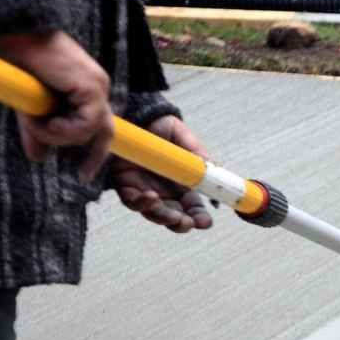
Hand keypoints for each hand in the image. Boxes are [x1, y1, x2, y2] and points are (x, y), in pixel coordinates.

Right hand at [0, 31, 114, 178]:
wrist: (12, 33)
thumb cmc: (17, 63)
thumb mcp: (28, 106)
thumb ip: (38, 131)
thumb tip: (38, 158)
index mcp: (86, 88)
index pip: (100, 124)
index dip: (96, 150)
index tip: (84, 173)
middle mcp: (97, 86)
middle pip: (106, 131)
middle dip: (95, 156)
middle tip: (83, 175)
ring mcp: (96, 86)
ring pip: (90, 130)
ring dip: (59, 135)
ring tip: (35, 123)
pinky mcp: (90, 86)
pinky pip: (86, 123)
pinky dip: (62, 129)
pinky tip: (43, 120)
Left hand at [109, 116, 213, 233]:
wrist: (136, 115)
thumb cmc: (162, 127)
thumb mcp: (184, 138)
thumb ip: (199, 154)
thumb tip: (214, 169)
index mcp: (182, 184)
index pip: (192, 208)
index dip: (199, 218)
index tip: (205, 222)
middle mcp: (163, 191)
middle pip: (174, 217)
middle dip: (181, 224)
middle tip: (188, 223)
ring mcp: (144, 189)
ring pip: (154, 213)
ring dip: (164, 218)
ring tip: (174, 216)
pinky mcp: (125, 184)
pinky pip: (132, 201)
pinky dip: (142, 203)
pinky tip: (151, 197)